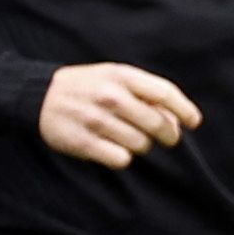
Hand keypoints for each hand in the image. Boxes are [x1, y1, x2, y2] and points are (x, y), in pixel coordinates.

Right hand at [38, 61, 200, 168]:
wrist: (39, 95)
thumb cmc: (86, 86)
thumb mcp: (114, 76)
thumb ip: (145, 93)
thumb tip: (176, 119)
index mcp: (121, 75)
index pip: (164, 93)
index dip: (184, 109)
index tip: (194, 122)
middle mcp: (110, 96)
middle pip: (157, 124)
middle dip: (168, 135)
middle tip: (167, 138)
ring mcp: (96, 120)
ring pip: (140, 144)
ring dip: (141, 146)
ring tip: (129, 138)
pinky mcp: (83, 143)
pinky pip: (120, 159)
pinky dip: (122, 157)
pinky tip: (113, 148)